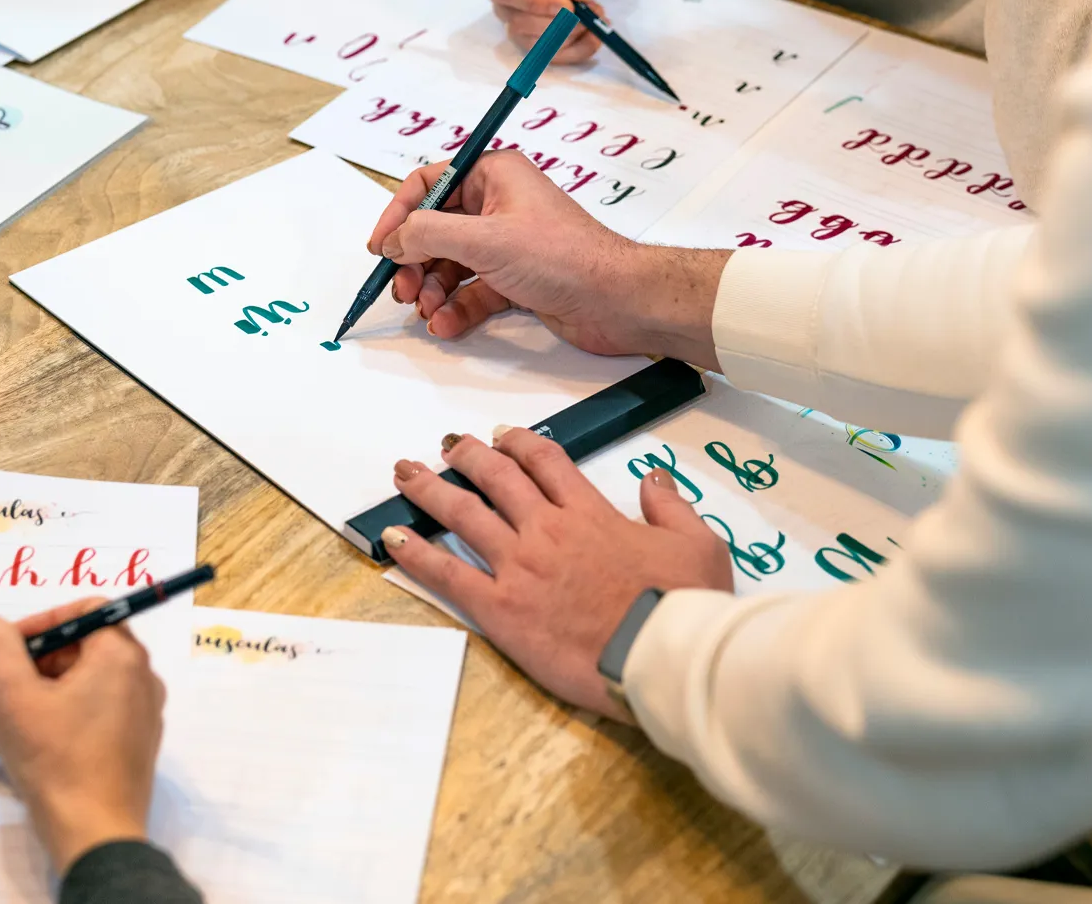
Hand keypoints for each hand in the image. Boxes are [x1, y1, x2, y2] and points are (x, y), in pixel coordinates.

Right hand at [0, 600, 166, 873]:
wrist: (93, 833)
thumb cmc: (55, 756)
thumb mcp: (11, 692)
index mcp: (121, 656)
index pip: (83, 611)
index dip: (37, 622)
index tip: (2, 647)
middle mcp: (138, 680)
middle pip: (72, 653)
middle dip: (19, 669)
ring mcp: (136, 717)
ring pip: (72, 689)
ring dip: (23, 698)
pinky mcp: (127, 748)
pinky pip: (82, 719)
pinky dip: (44, 723)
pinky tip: (4, 746)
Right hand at [367, 150, 728, 365]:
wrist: (615, 301)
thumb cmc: (563, 257)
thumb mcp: (484, 240)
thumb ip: (428, 235)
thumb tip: (394, 240)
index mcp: (494, 174)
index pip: (428, 184)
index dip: (399, 215)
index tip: (380, 248)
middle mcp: (499, 204)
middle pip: (435, 230)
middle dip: (415, 263)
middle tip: (403, 292)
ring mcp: (507, 243)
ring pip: (451, 264)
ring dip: (433, 290)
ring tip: (428, 312)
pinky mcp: (516, 278)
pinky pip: (472, 290)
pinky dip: (456, 308)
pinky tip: (447, 325)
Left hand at [385, 429, 731, 719]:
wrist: (659, 654)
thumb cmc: (683, 604)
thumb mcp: (699, 544)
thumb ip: (672, 506)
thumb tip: (655, 479)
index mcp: (590, 513)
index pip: (546, 462)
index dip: (520, 443)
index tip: (503, 436)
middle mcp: (547, 530)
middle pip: (496, 478)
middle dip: (467, 455)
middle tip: (448, 444)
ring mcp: (519, 566)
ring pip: (463, 513)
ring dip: (430, 489)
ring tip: (405, 473)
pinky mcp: (500, 607)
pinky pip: (448, 573)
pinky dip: (417, 553)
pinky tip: (393, 538)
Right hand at [475, 0, 608, 64]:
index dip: (532, 1)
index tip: (568, 6)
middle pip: (514, 18)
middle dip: (555, 23)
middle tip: (590, 12)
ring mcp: (509, 12)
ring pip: (528, 40)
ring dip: (566, 37)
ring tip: (596, 17)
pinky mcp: (526, 31)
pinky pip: (544, 52)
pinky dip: (571, 50)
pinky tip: (593, 36)